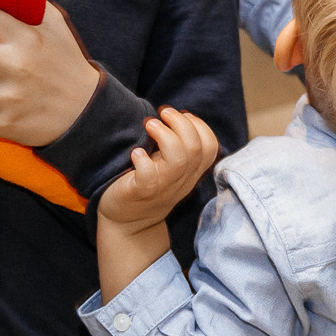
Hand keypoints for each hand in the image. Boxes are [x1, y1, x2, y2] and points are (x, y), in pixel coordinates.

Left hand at [97, 109, 219, 231]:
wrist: (126, 223)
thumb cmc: (146, 186)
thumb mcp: (169, 168)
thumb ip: (177, 147)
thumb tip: (174, 114)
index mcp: (191, 172)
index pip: (210, 146)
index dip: (199, 125)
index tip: (181, 114)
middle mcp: (181, 180)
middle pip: (195, 148)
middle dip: (180, 123)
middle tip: (162, 112)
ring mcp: (163, 188)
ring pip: (178, 159)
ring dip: (164, 135)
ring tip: (148, 124)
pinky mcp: (141, 193)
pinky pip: (149, 177)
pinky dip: (142, 160)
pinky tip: (135, 153)